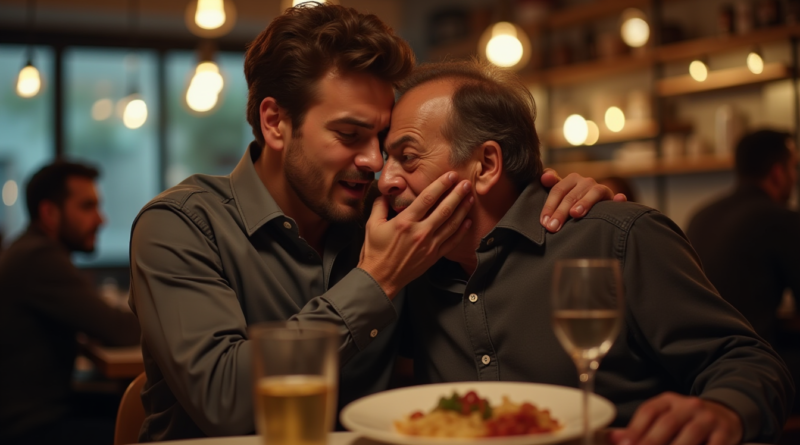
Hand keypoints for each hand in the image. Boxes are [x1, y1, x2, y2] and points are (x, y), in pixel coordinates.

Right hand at [359, 171, 473, 298]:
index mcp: (405, 222)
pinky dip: (461, 231)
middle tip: (466, 183)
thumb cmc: (374, 252)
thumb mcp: (372, 225)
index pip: (427, 199)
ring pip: (451, 224)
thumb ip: (380, 206)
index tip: (450, 176)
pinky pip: (451, 242)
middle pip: (444, 209)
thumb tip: (386, 193)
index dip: (441, 185)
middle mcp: (420, 232)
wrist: (380, 279)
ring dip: (462, 210)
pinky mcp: (434, 256)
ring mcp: (429, 245)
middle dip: (457, 194)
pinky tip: (468, 221)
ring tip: (470, 198)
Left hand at [539, 169, 626, 232]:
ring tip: (575, 214)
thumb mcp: (559, 194)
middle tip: (552, 227)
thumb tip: (544, 177)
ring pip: (593, 193)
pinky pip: (617, 198)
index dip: (549, 205)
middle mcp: (585, 182)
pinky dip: (618, 200)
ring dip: (584, 202)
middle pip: (571, 195)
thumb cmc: (570, 201)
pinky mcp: (613, 198)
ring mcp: (600, 189)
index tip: (544, 222)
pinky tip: (619, 201)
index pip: (557, 190)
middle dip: (561, 212)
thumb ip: (550, 184)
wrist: (592, 204)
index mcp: (570, 179)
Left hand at [609, 392, 742, 444]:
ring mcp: (708, 418)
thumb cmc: (687, 421)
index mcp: (669, 400)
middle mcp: (688, 405)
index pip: (649, 411)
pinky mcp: (725, 432)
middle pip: (667, 423)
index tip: (625, 444)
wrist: (726, 414)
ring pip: (690, 434)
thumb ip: (640, 429)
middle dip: (652, 442)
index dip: (635, 429)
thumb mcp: (665, 418)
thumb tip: (613, 439)